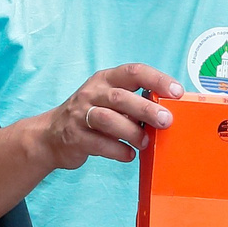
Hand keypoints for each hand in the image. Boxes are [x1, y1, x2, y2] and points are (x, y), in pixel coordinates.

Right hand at [28, 65, 183, 171]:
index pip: (133, 72)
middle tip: (166, 121)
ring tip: (144, 142)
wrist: (50, 136)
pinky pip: (100, 144)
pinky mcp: (74, 137)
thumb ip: (134, 102)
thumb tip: (168, 111)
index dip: (157, 80)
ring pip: (108, 120)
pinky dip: (119, 151)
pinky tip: (129, 155)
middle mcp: (91, 93)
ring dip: (132, 132)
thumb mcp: (108, 100)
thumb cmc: (90, 116)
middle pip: (121, 97)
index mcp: (105, 79)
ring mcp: (80, 115)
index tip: (177, 92)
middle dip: (146, 109)